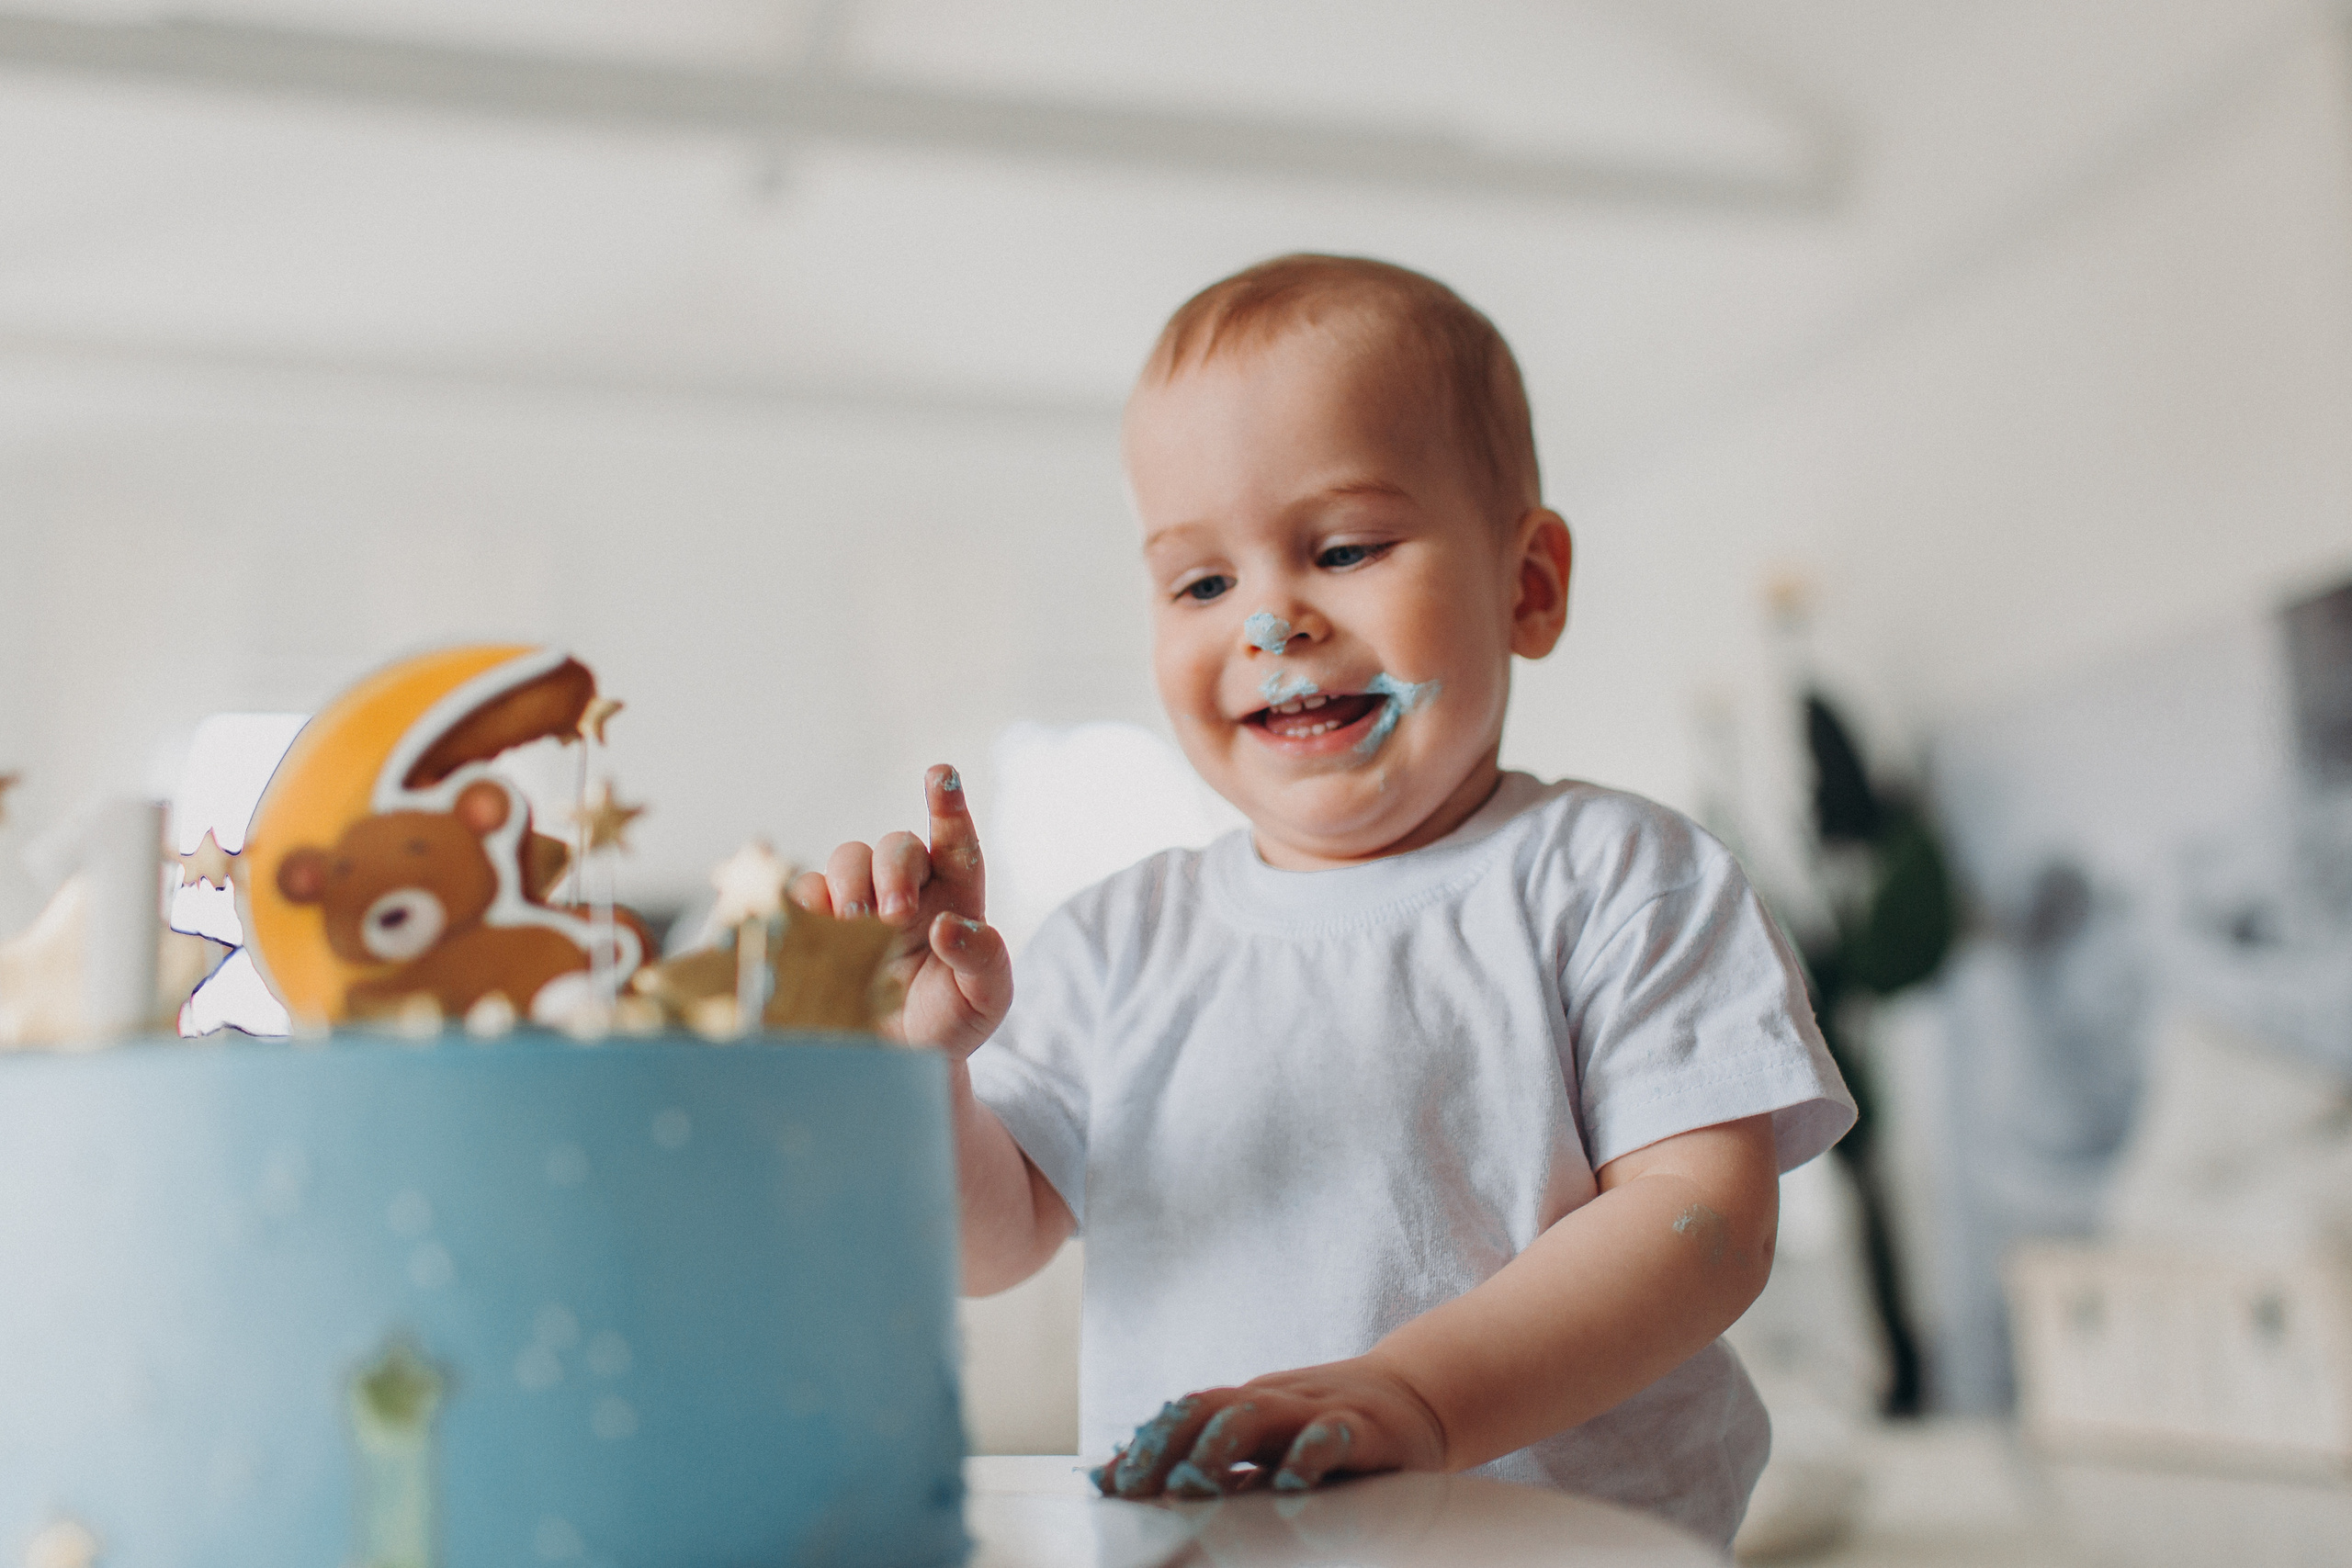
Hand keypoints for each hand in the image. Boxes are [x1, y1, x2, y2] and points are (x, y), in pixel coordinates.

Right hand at [790, 764, 1011, 1054]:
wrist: (900, 1063)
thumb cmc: (951, 1024)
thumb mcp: (985, 999)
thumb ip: (983, 960)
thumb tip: (951, 926)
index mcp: (957, 896)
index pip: (957, 842)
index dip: (948, 804)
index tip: (941, 774)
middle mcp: (908, 889)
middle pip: (896, 846)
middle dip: (893, 870)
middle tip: (893, 914)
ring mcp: (860, 904)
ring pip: (848, 858)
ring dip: (850, 881)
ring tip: (854, 922)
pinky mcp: (820, 925)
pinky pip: (805, 893)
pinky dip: (807, 899)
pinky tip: (816, 921)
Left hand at [1096, 1356, 1447, 1498]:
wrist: (1419, 1397)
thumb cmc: (1329, 1430)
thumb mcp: (1265, 1445)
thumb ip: (1202, 1464)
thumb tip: (1110, 1478)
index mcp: (1248, 1408)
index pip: (1186, 1415)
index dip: (1146, 1445)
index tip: (1109, 1483)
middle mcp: (1276, 1403)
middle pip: (1211, 1407)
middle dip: (1169, 1441)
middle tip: (1136, 1484)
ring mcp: (1320, 1412)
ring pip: (1263, 1413)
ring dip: (1222, 1440)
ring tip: (1195, 1476)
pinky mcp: (1368, 1432)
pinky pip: (1336, 1437)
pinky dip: (1312, 1453)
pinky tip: (1293, 1477)